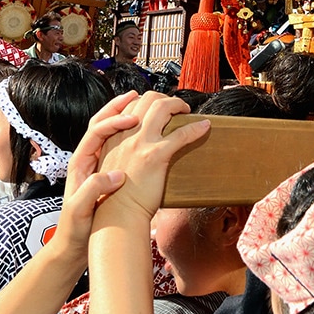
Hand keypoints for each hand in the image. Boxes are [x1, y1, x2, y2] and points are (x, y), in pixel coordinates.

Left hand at [47, 92, 142, 259]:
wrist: (73, 243)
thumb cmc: (75, 228)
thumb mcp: (80, 211)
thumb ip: (93, 190)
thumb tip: (114, 176)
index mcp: (80, 162)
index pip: (96, 131)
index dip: (114, 120)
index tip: (134, 119)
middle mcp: (88, 157)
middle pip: (102, 122)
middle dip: (120, 106)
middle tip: (141, 96)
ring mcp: (98, 163)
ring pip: (111, 130)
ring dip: (126, 114)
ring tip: (145, 102)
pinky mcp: (107, 172)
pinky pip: (119, 144)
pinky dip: (131, 133)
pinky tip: (148, 129)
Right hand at [96, 93, 210, 226]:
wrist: (117, 214)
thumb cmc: (114, 197)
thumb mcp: (110, 167)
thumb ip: (120, 152)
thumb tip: (137, 148)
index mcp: (111, 137)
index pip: (129, 106)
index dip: (145, 102)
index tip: (155, 106)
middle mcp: (124, 135)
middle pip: (146, 100)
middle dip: (164, 98)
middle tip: (175, 107)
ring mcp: (140, 143)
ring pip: (162, 108)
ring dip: (178, 105)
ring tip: (187, 111)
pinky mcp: (156, 155)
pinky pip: (181, 134)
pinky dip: (195, 128)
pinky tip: (204, 127)